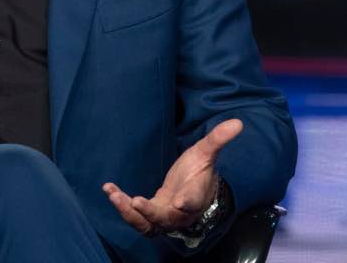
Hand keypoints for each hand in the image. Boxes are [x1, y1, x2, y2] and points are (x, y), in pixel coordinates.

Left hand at [102, 118, 241, 236]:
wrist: (193, 187)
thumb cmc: (199, 170)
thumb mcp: (207, 152)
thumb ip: (218, 139)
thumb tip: (237, 122)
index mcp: (196, 197)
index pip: (193, 202)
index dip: (187, 202)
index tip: (180, 201)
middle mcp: (179, 213)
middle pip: (164, 220)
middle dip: (149, 213)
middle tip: (134, 201)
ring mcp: (164, 216)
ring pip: (146, 225)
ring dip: (129, 214)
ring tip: (114, 195)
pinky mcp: (150, 214)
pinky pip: (135, 217)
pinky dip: (122, 206)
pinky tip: (109, 189)